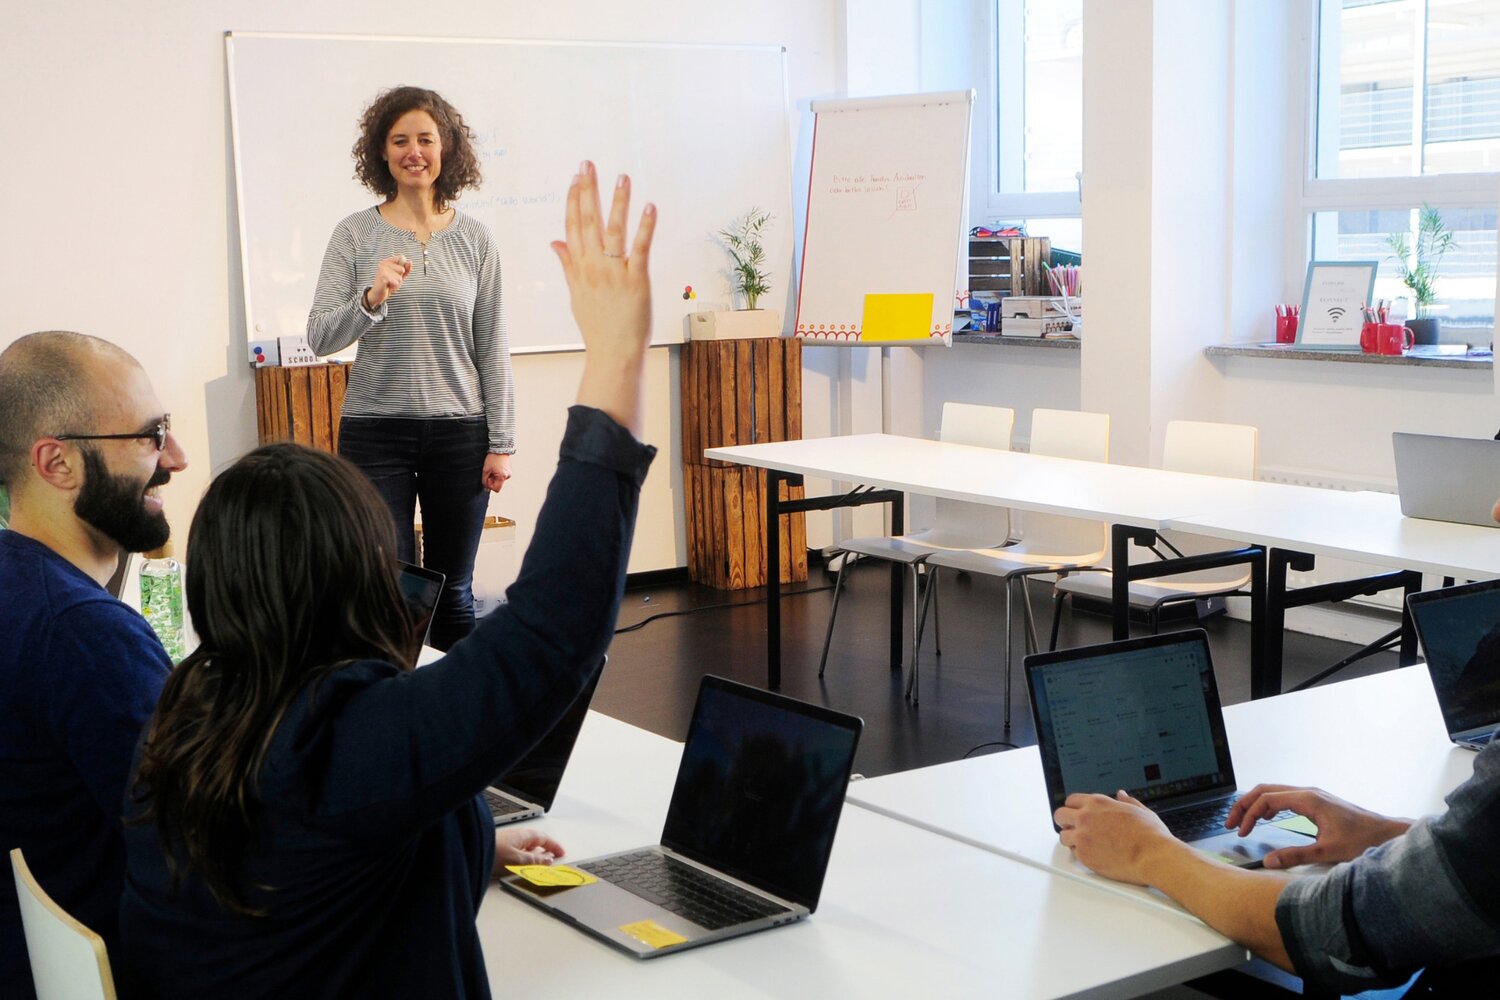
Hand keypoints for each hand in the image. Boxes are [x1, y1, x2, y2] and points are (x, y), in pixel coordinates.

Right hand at [366, 254, 412, 309]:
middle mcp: (384, 263)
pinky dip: (394, 285)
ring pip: (399, 276)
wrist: (378, 294)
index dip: (403, 267)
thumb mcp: (400, 276)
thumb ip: (406, 269)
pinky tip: (388, 285)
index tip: (396, 273)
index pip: (402, 258)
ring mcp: (382, 269)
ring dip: (397, 282)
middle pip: (402, 269)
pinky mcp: (382, 277)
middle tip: (392, 280)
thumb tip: (409, 262)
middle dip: (400, 277)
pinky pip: (395, 281)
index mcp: (388, 261)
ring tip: (390, 283)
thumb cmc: (389, 285)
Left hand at [482, 453, 511, 492]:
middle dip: (492, 480)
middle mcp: (508, 476)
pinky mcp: (509, 470)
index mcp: (503, 476)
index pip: (496, 489)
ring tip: (493, 468)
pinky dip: (498, 474)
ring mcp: (509, 473)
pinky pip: (502, 476)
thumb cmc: (493, 458)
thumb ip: (485, 481)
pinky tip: (496, 467)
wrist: (500, 448)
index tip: (487, 478)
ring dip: (495, 477)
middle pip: (498, 485)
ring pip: (500, 480)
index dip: (490, 485)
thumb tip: (486, 489)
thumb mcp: (486, 470)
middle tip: (489, 472)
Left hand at [493, 828, 564, 872]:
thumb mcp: (518, 859)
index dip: (554, 846)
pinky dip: (527, 855)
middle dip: (546, 848)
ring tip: (540, 862)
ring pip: (528, 845)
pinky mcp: (501, 847)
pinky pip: (520, 850)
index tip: (561, 853)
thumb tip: (548, 860)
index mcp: (525, 836)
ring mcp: (509, 840)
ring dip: (536, 852)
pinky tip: (523, 863)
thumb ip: (534, 860)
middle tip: (553, 857)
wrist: (472, 848)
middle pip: (537, 841)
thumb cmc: (492, 851)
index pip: (545, 839)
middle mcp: (518, 836)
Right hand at [551, 161, 656, 434]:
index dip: (574, 200)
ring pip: (613, 230)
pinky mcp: (636, 280)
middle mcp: (594, 267)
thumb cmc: (597, 326)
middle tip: (588, 164)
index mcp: (579, 268)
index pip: (572, 226)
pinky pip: (640, 248)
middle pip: (588, 221)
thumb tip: (554, 241)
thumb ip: (567, 264)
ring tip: (622, 176)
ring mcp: (614, 273)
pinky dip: (645, 227)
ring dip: (617, 202)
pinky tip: (649, 206)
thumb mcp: (576, 294)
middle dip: (588, 190)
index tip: (575, 177)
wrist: (614, 354)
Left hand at [1055, 790, 1186, 884]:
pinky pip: (1073, 853)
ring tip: (1083, 843)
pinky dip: (1081, 854)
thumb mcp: (1140, 810)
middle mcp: (1086, 817)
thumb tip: (1122, 795)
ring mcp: (1083, 837)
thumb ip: (1127, 801)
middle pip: (1059, 815)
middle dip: (1065, 821)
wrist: (1153, 856)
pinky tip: (1092, 854)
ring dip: (1071, 839)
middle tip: (1073, 828)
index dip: (1074, 807)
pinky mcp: (1084, 855)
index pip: (1072, 800)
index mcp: (1098, 803)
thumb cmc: (1150, 835)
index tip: (1077, 813)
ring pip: (1063, 836)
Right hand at [1226, 784, 1408, 868]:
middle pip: (1265, 790)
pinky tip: (1265, 819)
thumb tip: (1268, 862)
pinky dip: (1268, 805)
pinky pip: (1284, 797)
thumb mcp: (1328, 851)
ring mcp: (1312, 795)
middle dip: (1244, 805)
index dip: (1249, 815)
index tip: (1240, 832)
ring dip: (1255, 804)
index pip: (1266, 799)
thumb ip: (1295, 856)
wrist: (1387, 834)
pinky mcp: (1316, 802)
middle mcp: (1308, 793)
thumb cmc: (1363, 840)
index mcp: (1308, 800)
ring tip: (1242, 821)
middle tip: (1230, 822)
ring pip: (1273, 792)